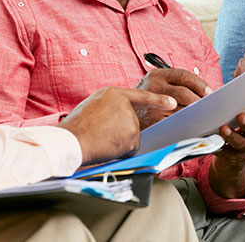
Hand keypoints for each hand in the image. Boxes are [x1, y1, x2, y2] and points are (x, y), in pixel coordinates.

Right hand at [57, 87, 175, 165]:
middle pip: (133, 121)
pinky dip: (121, 151)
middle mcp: (125, 105)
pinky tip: (107, 146)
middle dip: (121, 130)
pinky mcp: (133, 137)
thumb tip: (123, 113)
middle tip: (101, 131)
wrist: (72, 139)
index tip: (172, 102)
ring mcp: (130, 121)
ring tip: (101, 138)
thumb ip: (111, 104)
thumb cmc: (77, 125)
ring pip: (132, 136)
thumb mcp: (94, 103)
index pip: (142, 95)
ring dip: (120, 141)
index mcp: (114, 93)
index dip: (158, 100)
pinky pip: (131, 148)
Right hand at [135, 68, 212, 128]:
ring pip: (181, 109)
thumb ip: (176, 86)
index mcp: (157, 75)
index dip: (200, 84)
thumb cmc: (146, 102)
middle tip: (210, 109)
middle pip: (184, 93)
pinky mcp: (151, 120)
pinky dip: (186, 126)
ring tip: (204, 119)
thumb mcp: (156, 86)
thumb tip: (205, 94)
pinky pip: (174, 123)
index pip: (184, 75)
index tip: (210, 93)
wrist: (122, 114)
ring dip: (195, 115)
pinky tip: (192, 128)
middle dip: (200, 102)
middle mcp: (152, 86)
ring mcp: (151, 103)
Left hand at [208, 106, 244, 198]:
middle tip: (241, 116)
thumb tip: (239, 90)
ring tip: (224, 128)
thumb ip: (244, 105)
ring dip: (232, 136)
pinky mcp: (233, 157)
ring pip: (240, 143)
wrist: (232, 154)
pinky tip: (213, 141)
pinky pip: (226, 152)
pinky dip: (219, 147)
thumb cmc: (237, 126)